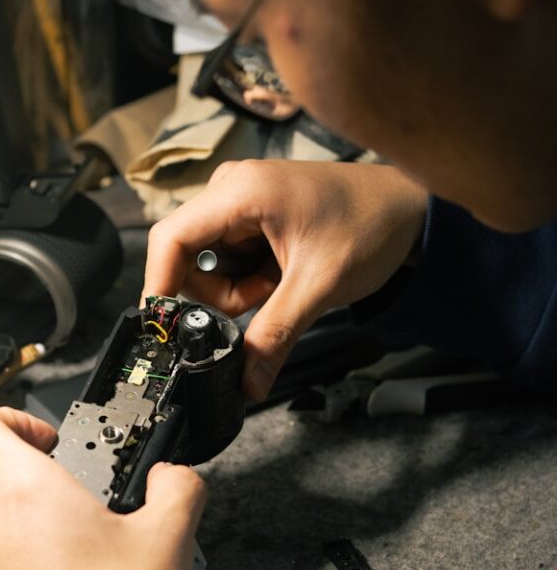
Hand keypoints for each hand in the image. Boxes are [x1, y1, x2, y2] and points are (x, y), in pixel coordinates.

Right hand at [142, 160, 426, 401]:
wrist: (409, 210)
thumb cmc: (370, 226)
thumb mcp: (317, 288)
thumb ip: (274, 336)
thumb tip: (247, 382)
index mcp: (241, 191)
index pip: (171, 238)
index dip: (160, 285)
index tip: (166, 324)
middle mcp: (232, 187)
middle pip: (186, 255)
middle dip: (217, 294)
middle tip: (263, 300)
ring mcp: (240, 199)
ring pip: (206, 262)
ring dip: (236, 289)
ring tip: (281, 283)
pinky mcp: (250, 214)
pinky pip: (227, 258)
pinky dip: (248, 278)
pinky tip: (281, 274)